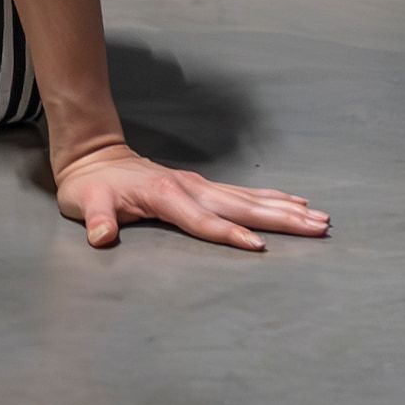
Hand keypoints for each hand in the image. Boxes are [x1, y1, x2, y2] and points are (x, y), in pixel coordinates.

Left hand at [50, 135, 332, 251]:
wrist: (95, 157)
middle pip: (241, 206)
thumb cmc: (90, 188)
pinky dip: (273, 199)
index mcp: (166, 196)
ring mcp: (200, 185)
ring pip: (250, 199)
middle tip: (318, 227)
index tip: (258, 247)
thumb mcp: (85, 203)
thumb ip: (97, 219)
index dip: (228, 234)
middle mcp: (190, 188)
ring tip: (320, 218)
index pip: (203, 221)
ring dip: (286, 208)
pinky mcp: (204, 186)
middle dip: (280, 218)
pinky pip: (245, 194)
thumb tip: (101, 236)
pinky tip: (296, 204)